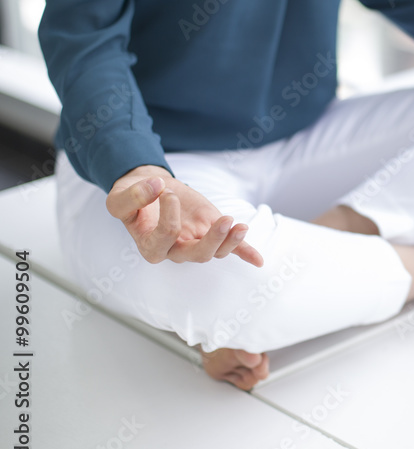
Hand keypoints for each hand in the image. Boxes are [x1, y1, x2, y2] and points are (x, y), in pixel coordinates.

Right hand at [106, 165, 263, 266]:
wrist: (150, 188)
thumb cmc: (132, 196)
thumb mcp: (120, 196)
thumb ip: (132, 196)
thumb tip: (156, 187)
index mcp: (151, 246)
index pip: (166, 237)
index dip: (169, 214)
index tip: (166, 191)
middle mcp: (176, 250)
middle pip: (197, 255)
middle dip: (213, 241)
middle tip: (223, 220)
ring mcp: (196, 241)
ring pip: (216, 251)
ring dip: (232, 242)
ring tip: (241, 226)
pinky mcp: (211, 231)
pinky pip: (231, 248)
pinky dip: (245, 253)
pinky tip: (258, 261)